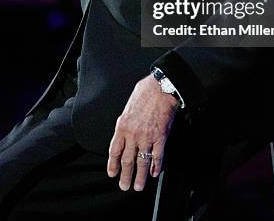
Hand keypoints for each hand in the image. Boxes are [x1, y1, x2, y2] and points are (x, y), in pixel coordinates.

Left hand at [107, 75, 178, 190]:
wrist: (160, 88)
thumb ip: (126, 122)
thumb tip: (125, 132)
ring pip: (142, 162)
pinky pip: (157, 156)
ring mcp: (147, 137)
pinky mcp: (160, 137)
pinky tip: (154, 173)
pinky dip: (156, 166)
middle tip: (124, 186)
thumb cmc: (145, 92)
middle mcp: (133, 134)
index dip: (113, 164)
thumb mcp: (128, 107)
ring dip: (140, 176)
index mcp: (122, 126)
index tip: (112, 173)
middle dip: (125, 175)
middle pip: (127, 160)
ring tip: (139, 186)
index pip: (114, 150)